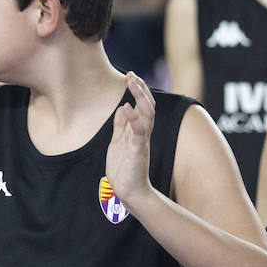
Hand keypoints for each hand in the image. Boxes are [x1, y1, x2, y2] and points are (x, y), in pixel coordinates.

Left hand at [105, 71, 156, 211]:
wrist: (128, 191)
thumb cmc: (124, 169)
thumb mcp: (119, 143)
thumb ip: (121, 126)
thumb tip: (122, 108)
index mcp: (138, 131)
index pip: (143, 105)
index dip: (138, 89)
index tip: (131, 75)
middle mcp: (142, 134)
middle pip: (148, 106)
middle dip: (141, 89)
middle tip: (133, 75)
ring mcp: (141, 142)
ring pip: (147, 116)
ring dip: (141, 99)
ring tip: (134, 85)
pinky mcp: (137, 153)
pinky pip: (138, 134)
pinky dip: (134, 120)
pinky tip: (127, 109)